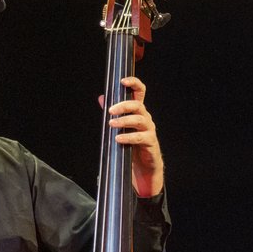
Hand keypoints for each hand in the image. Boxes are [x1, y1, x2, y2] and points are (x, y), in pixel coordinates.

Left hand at [99, 76, 163, 197]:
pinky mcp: (151, 143)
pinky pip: (140, 137)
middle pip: (138, 105)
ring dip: (124, 120)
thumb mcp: (120, 128)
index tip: (122, 81)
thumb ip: (112, 113)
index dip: (134, 84)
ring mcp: (149, 131)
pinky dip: (128, 136)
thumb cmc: (132, 148)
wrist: (143, 171)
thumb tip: (101, 98)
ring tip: (112, 124)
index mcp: (138, 112)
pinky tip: (118, 138)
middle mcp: (145, 119)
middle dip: (124, 105)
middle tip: (110, 111)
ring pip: (140, 119)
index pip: (140, 93)